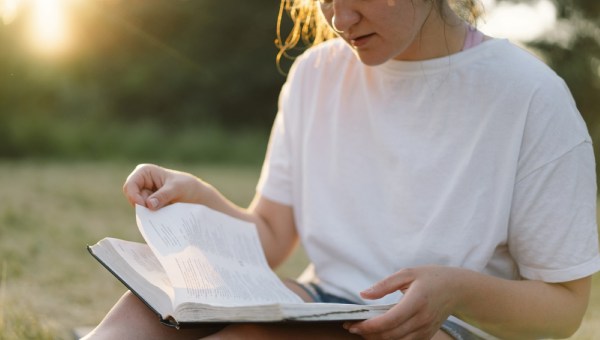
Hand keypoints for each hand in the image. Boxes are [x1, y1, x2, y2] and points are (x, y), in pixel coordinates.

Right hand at [122, 163, 207, 209]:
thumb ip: (163, 196)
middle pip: (131, 196)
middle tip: (155, 210)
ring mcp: (144, 193)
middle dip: (141, 205)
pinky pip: (144, 211)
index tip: (145, 206)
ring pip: (138, 206)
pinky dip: (151, 214)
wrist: (196, 196)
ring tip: (163, 209)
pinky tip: (162, 214)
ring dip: (147, 211)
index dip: (134, 196)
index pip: (130, 185)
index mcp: (144, 171)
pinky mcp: (149, 203)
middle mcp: (141, 182)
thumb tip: (149, 205)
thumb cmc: (187, 187)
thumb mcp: (176, 189)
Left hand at [344, 265, 461, 339]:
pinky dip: (390, 339)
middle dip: (368, 334)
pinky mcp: (427, 335)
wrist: (457, 289)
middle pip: (391, 335)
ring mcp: (426, 329)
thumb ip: (384, 285)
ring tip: (363, 329)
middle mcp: (422, 319)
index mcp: (417, 301)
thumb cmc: (431, 277)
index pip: (389, 320)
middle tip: (352, 327)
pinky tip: (379, 331)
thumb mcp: (407, 273)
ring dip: (377, 338)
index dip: (369, 326)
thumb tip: (363, 294)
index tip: (353, 324)